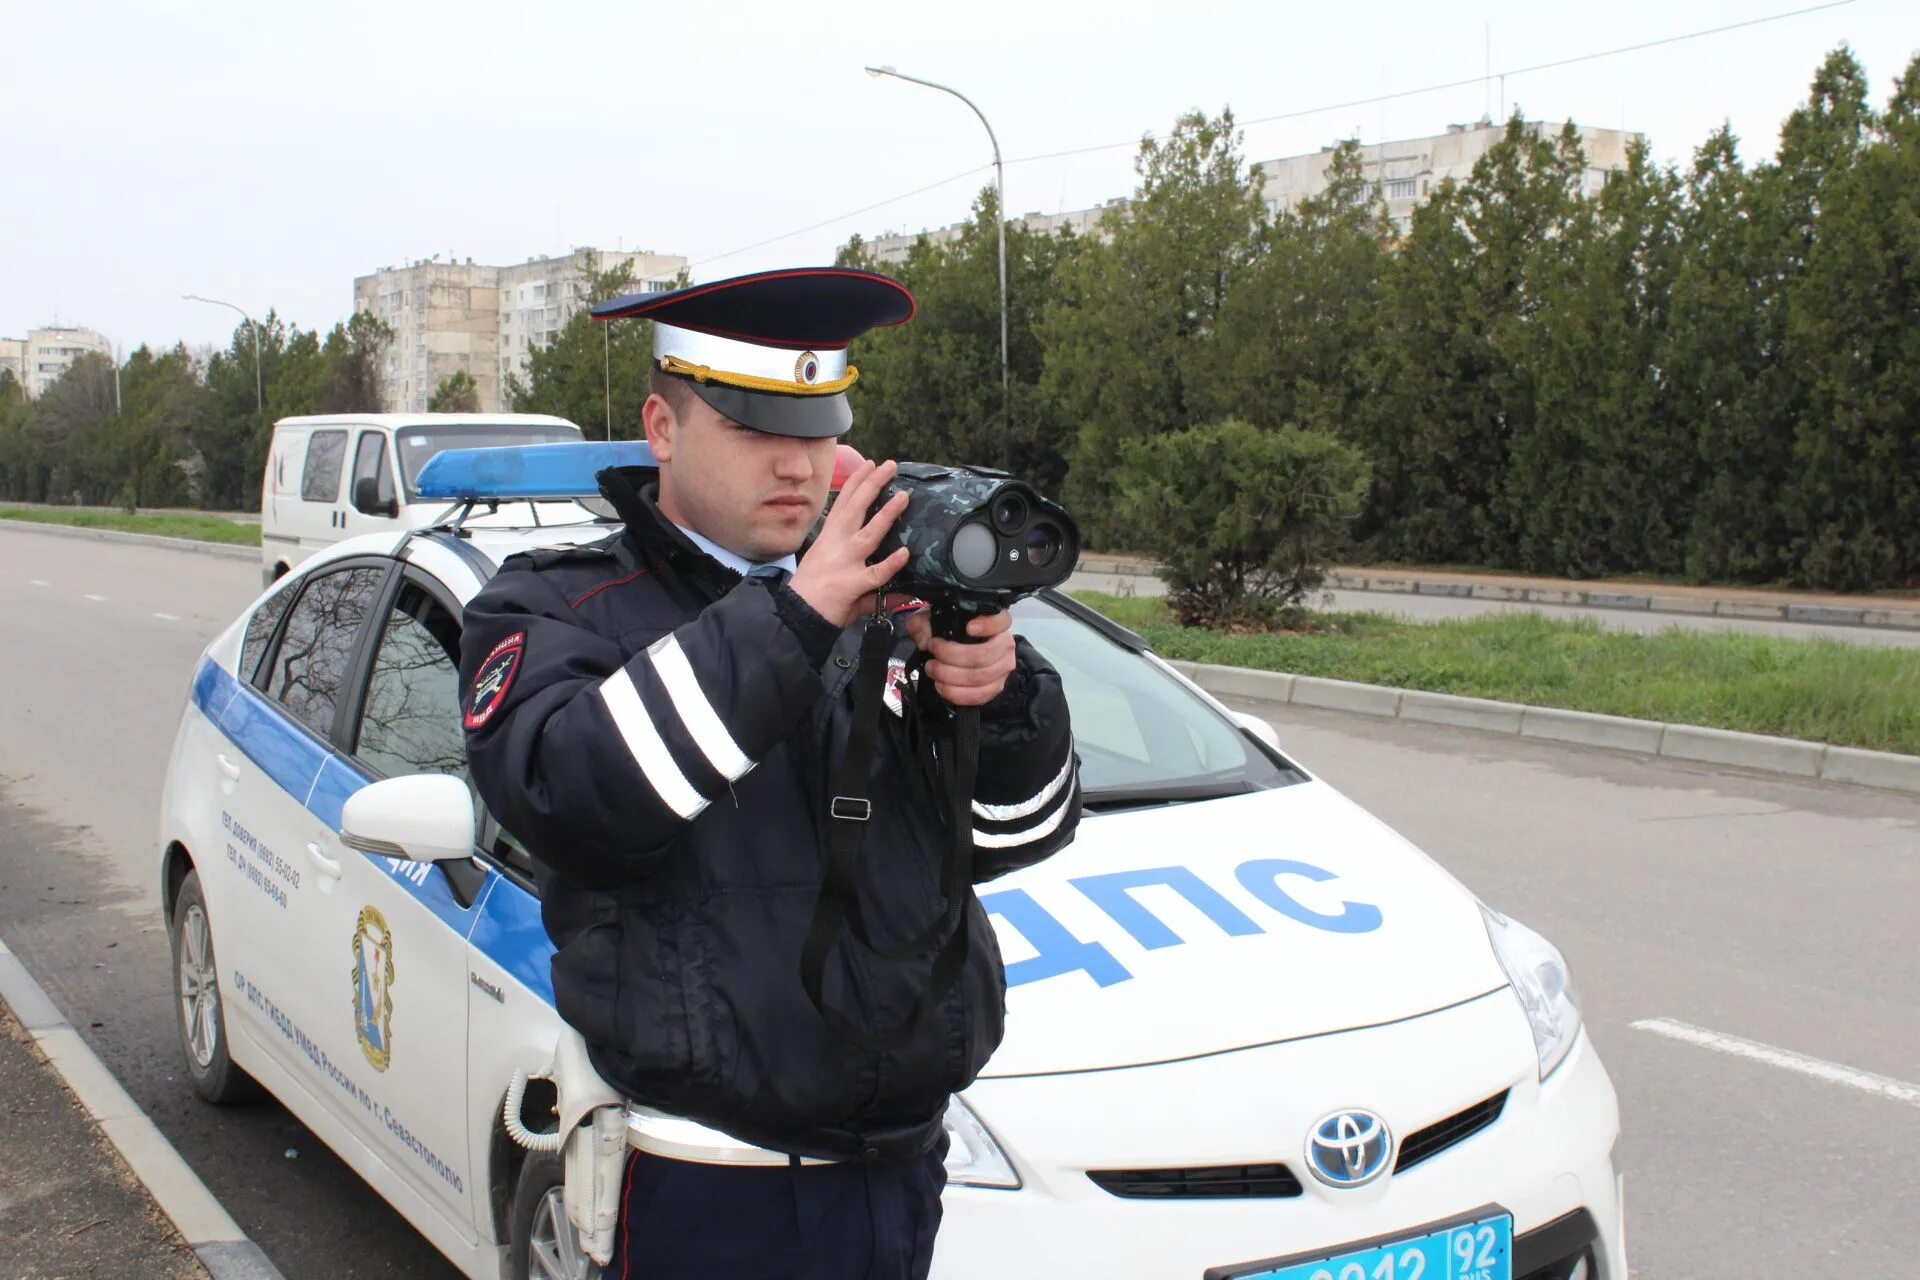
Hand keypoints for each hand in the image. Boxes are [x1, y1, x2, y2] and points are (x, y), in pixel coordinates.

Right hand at [789, 459, 910, 628]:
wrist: (797, 616)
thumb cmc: (812, 593)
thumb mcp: (832, 570)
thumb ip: (859, 564)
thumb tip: (884, 561)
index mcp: (828, 538)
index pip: (843, 504)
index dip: (856, 482)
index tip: (868, 464)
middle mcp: (835, 545)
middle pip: (855, 508)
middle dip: (872, 484)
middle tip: (889, 465)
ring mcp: (844, 563)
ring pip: (869, 533)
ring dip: (887, 514)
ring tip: (903, 496)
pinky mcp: (852, 584)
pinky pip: (875, 573)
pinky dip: (890, 563)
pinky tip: (904, 553)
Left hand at [901, 608, 1015, 707]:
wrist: (955, 649)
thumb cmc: (949, 631)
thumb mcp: (931, 619)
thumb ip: (922, 624)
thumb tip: (925, 640)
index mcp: (996, 623)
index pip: (1001, 621)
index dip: (987, 625)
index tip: (968, 628)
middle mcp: (1005, 644)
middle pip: (983, 655)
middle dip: (951, 657)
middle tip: (933, 655)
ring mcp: (1003, 668)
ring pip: (980, 678)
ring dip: (951, 677)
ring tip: (933, 671)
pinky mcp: (996, 687)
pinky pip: (979, 696)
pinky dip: (957, 694)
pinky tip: (942, 687)